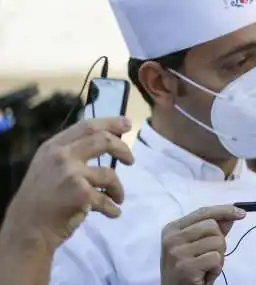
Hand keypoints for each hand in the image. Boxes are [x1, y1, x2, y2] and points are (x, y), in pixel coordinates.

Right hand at [1, 117, 133, 252]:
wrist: (25, 230)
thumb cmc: (38, 200)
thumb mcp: (47, 167)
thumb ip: (70, 153)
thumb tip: (104, 141)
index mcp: (53, 147)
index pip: (87, 126)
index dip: (110, 123)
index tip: (127, 124)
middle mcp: (61, 155)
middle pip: (102, 140)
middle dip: (122, 148)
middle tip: (131, 160)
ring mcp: (71, 174)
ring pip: (109, 174)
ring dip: (118, 188)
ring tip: (118, 197)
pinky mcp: (81, 194)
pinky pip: (105, 199)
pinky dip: (112, 208)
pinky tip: (114, 212)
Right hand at [161, 205, 247, 284]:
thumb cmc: (188, 269)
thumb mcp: (197, 246)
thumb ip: (212, 230)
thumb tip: (232, 215)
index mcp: (172, 228)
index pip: (203, 212)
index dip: (224, 210)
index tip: (242, 213)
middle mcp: (172, 238)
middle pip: (212, 226)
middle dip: (219, 241)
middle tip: (210, 257)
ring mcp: (177, 252)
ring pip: (217, 241)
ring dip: (219, 257)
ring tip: (206, 267)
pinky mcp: (186, 267)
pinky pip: (215, 258)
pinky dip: (216, 268)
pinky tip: (205, 276)